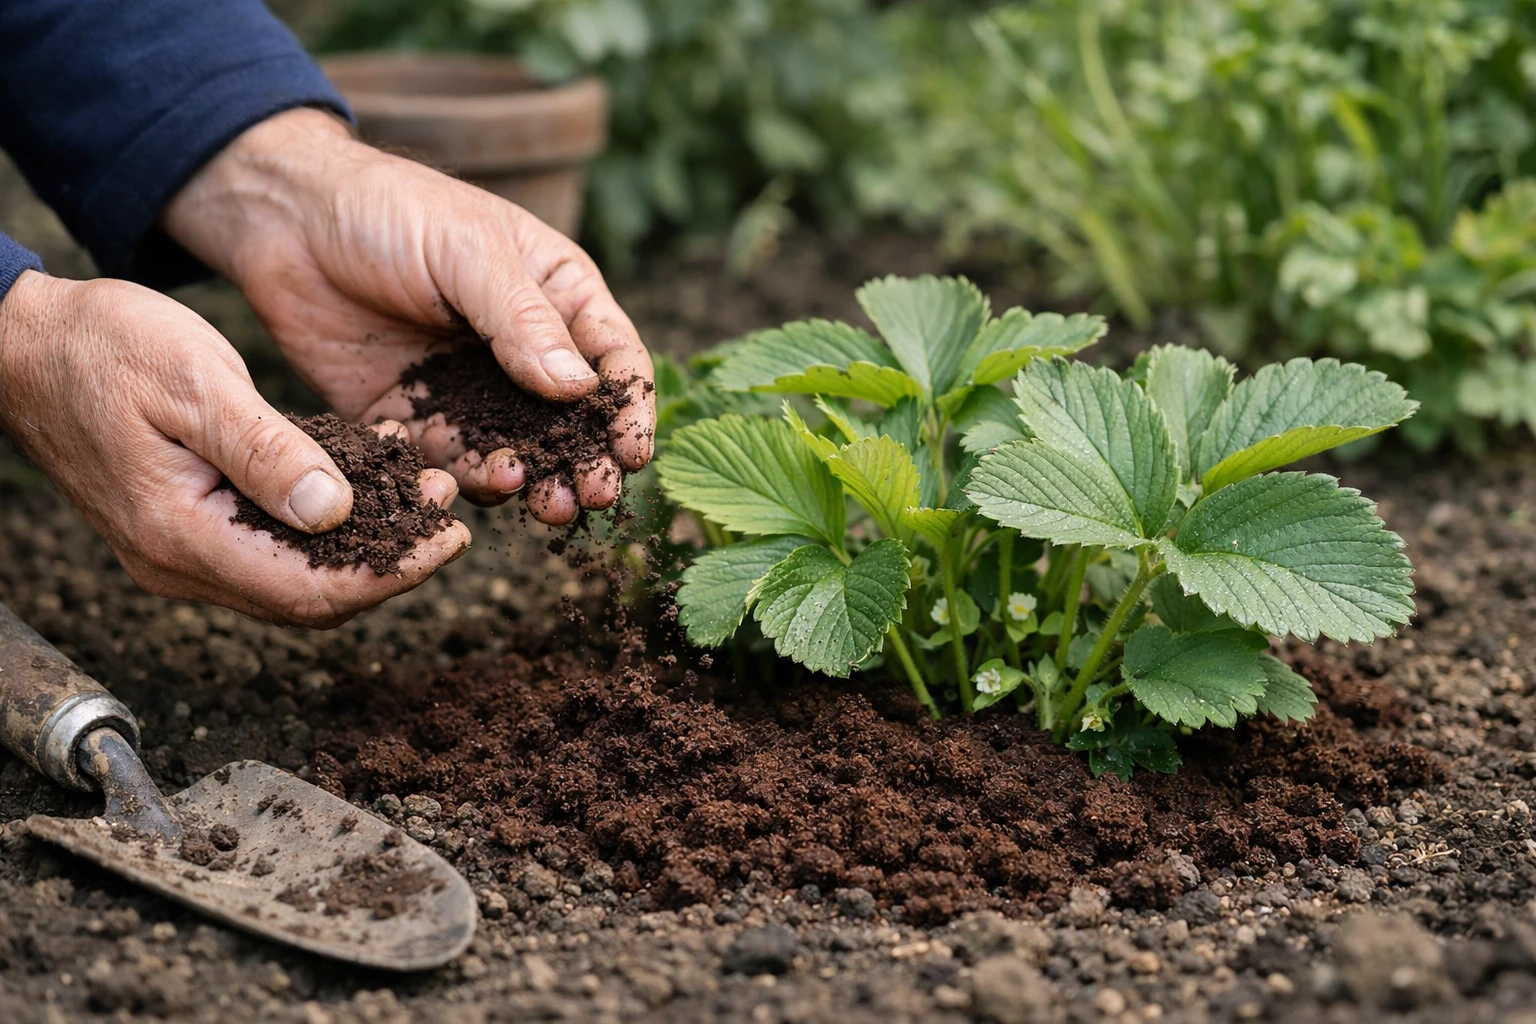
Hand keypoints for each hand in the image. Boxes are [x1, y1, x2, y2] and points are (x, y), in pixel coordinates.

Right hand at [0, 271, 468, 626]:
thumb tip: (335, 513)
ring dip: (366, 543)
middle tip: (449, 513)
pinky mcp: (188, 527)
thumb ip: (266, 451)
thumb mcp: (196, 383)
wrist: (24, 343)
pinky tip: (370, 480)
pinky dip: (328, 524)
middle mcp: (181, 562)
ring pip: (295, 577)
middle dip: (391, 562)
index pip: (311, 590)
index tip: (450, 538)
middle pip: (311, 597)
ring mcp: (181, 551)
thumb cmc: (103, 347)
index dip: (392, 573)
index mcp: (181, 535)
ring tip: (425, 493)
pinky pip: (272, 546)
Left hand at [162, 108, 654, 525]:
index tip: (631, 453)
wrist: (283, 219)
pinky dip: (450, 481)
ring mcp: (467, 389)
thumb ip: (521, 318)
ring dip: (525, 479)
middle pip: (569, 422)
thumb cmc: (389, 209)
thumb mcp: (466, 250)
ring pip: (510, 450)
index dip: (628, 409)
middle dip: (583, 461)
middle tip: (588, 496)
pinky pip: (439, 461)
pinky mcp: (409, 417)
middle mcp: (521, 352)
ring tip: (529, 497)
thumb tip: (580, 389)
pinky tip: (451, 489)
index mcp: (556, 297)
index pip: (613, 360)